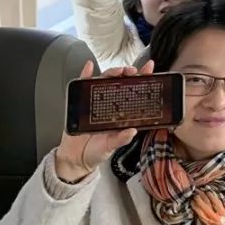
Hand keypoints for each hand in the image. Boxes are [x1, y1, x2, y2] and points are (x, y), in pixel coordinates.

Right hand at [54, 59, 154, 182]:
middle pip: (120, 83)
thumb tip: (132, 132)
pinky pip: (82, 85)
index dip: (143, 79)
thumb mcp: (110, 147)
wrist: (75, 159)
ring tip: (117, 70)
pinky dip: (85, 74)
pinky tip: (89, 66)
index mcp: (121, 113)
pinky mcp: (80, 103)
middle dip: (127, 73)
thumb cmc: (95, 152)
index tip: (149, 69)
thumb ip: (120, 140)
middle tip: (132, 71)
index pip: (134, 93)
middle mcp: (110, 105)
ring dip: (111, 72)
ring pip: (104, 81)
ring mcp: (95, 102)